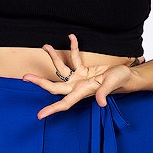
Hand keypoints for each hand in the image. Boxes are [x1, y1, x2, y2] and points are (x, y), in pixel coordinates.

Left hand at [21, 34, 143, 118]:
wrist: (127, 77)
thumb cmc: (121, 81)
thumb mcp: (113, 84)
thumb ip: (104, 92)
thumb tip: (100, 103)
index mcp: (82, 92)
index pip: (64, 103)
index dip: (52, 109)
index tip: (40, 115)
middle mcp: (77, 86)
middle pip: (54, 86)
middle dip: (40, 82)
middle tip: (25, 77)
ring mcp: (79, 79)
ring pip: (61, 69)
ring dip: (53, 58)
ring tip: (46, 46)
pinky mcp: (83, 70)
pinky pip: (74, 58)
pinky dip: (73, 48)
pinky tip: (72, 37)